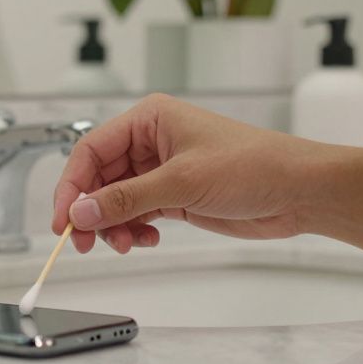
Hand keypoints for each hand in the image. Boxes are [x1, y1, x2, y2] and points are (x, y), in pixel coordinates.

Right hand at [51, 94, 328, 253]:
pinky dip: (134, 229)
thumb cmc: (253, 165)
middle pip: (99, 177)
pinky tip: (146, 239)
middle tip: (85, 242)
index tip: (63, 219)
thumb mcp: (182, 182)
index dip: (72, 186)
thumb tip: (81, 211)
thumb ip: (127, 198)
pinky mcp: (175, 194)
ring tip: (125, 243)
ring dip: (114, 224)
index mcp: (149, 119)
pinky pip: (137, 212)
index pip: (91, 150)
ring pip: (116, 199)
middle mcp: (151, 141)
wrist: (299, 191)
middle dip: (91, 210)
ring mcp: (162, 169)